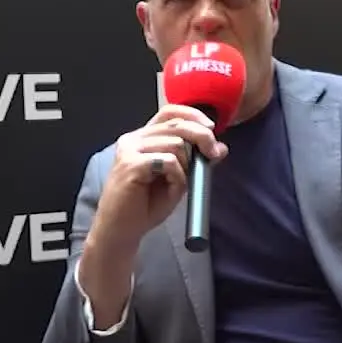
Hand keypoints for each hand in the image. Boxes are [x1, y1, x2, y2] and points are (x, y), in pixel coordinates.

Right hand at [93, 104, 228, 244]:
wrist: (121, 230)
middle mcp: (134, 139)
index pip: (170, 112)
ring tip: (177, 184)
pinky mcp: (130, 164)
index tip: (210, 128)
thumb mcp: (178, 179)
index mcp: (143, 138)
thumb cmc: (145, 206)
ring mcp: (130, 150)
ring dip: (186, 166)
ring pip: (175, 144)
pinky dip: (177, 175)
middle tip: (214, 154)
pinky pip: (168, 161)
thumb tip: (220, 147)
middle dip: (202, 137)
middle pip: (177, 124)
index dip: (193, 115)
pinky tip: (171, 188)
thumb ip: (194, 161)